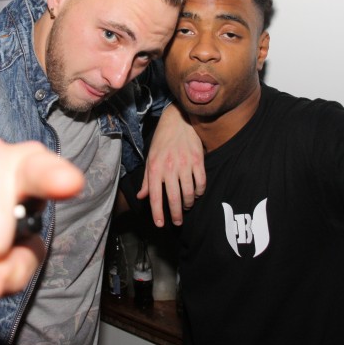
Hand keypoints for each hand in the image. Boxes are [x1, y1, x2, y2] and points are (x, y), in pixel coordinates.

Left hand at [137, 104, 205, 226]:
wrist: (178, 120)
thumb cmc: (162, 141)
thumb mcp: (150, 158)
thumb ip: (147, 180)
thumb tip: (142, 197)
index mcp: (155, 168)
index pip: (155, 196)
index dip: (157, 212)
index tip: (160, 224)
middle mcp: (169, 168)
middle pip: (174, 198)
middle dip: (176, 214)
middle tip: (177, 222)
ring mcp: (185, 164)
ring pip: (189, 193)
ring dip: (188, 204)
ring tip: (186, 207)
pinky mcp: (198, 160)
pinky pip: (201, 182)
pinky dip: (199, 192)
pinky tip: (196, 194)